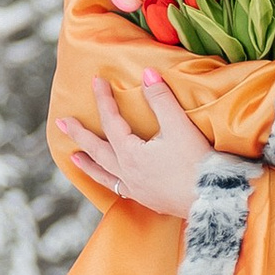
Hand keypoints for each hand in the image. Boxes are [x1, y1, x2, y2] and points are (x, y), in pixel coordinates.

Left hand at [56, 73, 209, 216]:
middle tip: (61, 123)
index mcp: (130, 153)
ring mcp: (137, 190)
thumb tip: (147, 74)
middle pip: (97, 150)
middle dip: (79, 134)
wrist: (213, 200)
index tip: (96, 81)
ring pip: (105, 175)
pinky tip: (114, 183)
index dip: (103, 99)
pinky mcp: (150, 200)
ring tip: (74, 158)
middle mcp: (128, 173)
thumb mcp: (179, 126)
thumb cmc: (197, 162)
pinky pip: (121, 191)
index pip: (111, 121)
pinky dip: (111, 184)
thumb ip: (161, 99)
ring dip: (89, 165)